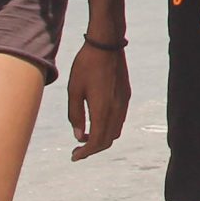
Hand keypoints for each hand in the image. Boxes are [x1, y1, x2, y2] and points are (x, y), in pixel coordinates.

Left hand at [66, 42, 129, 159]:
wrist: (106, 44)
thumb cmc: (85, 66)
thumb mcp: (74, 91)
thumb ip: (76, 115)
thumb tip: (79, 135)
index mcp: (103, 108)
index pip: (97, 141)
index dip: (85, 152)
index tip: (74, 156)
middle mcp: (116, 108)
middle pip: (108, 140)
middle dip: (93, 148)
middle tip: (77, 149)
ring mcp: (123, 101)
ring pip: (115, 130)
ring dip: (101, 138)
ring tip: (85, 136)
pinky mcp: (125, 94)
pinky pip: (119, 119)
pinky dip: (108, 127)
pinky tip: (96, 120)